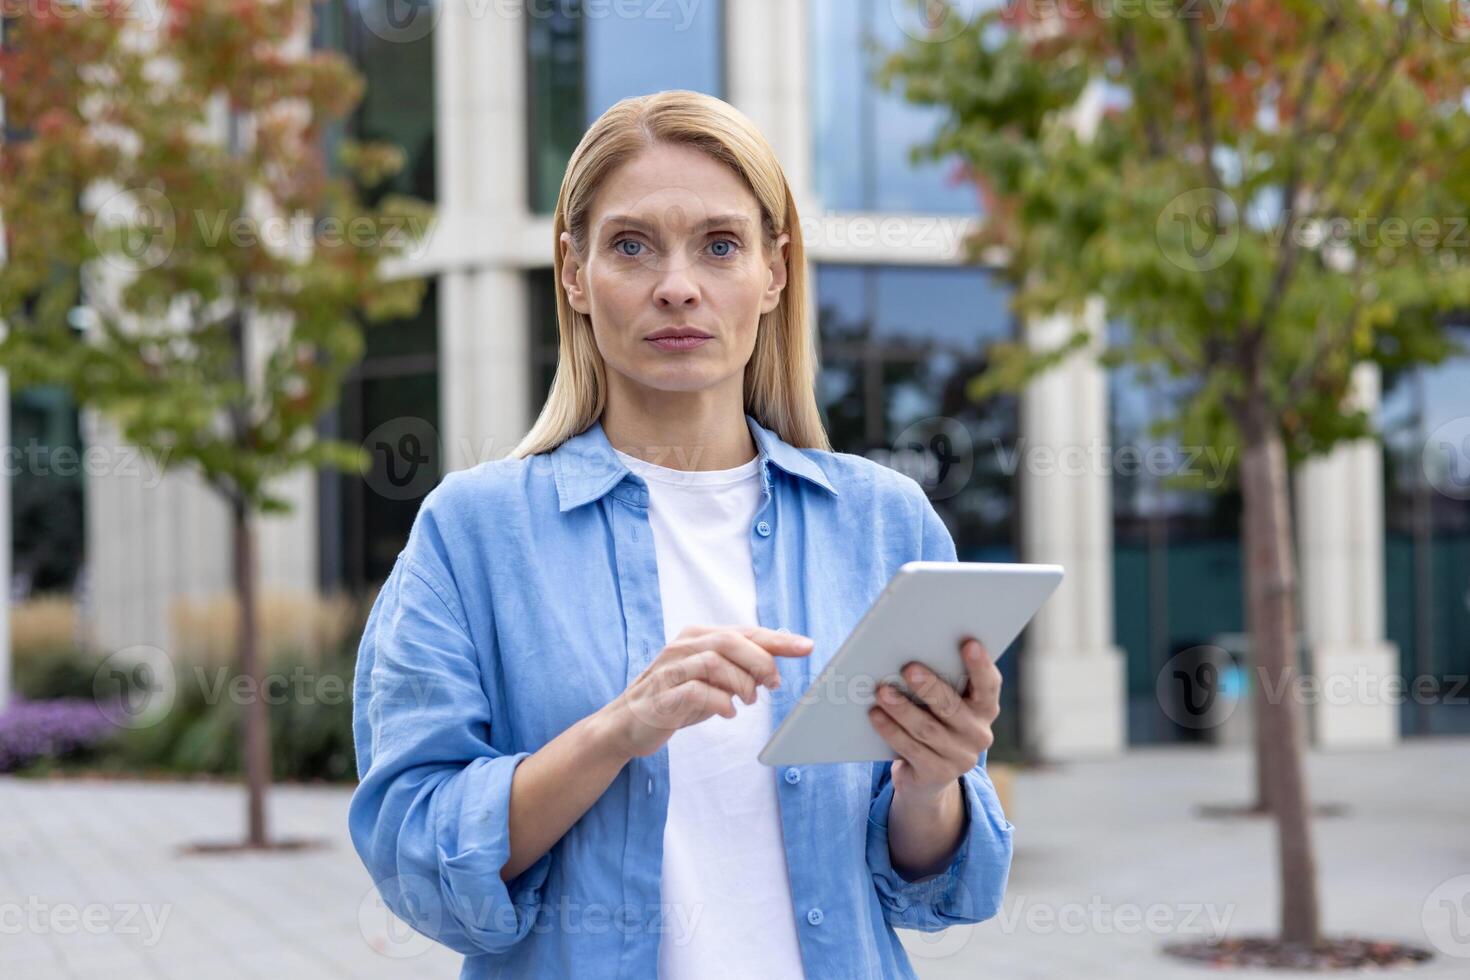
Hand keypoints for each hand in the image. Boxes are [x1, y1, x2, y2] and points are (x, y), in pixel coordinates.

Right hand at [600, 624, 812, 758]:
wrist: (626, 724)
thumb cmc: (674, 699)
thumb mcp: (711, 681)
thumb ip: (738, 669)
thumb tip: (775, 667)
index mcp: (698, 637)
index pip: (744, 631)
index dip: (778, 640)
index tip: (808, 647)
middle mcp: (683, 646)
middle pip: (731, 641)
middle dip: (760, 662)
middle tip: (773, 685)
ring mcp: (670, 669)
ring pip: (715, 662)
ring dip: (741, 684)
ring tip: (747, 701)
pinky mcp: (662, 695)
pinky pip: (697, 691)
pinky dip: (720, 702)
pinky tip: (727, 712)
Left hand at [867, 637, 999, 799]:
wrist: (927, 775)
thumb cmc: (934, 721)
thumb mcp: (943, 704)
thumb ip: (939, 683)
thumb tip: (909, 654)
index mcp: (985, 709)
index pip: (989, 686)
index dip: (980, 666)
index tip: (969, 643)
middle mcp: (979, 734)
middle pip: (952, 708)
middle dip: (929, 686)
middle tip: (908, 667)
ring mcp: (960, 758)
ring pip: (927, 729)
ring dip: (902, 708)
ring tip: (881, 691)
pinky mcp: (937, 774)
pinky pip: (911, 749)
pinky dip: (891, 730)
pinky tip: (875, 715)